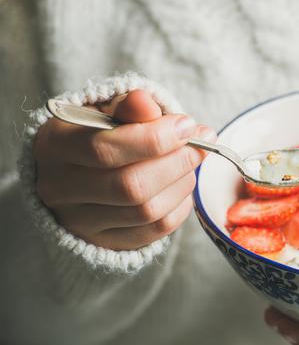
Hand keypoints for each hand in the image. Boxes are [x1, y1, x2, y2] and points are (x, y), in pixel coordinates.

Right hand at [33, 90, 215, 249]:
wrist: (78, 173)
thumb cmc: (98, 134)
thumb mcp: (107, 111)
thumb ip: (128, 107)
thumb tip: (147, 103)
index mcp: (54, 146)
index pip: (105, 149)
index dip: (155, 138)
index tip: (188, 125)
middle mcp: (60, 189)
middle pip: (130, 186)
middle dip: (176, 163)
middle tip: (198, 145)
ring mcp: (81, 221)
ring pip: (146, 211)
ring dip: (181, 184)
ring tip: (190, 163)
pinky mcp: (106, 241)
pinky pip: (156, 230)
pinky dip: (179, 206)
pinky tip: (180, 186)